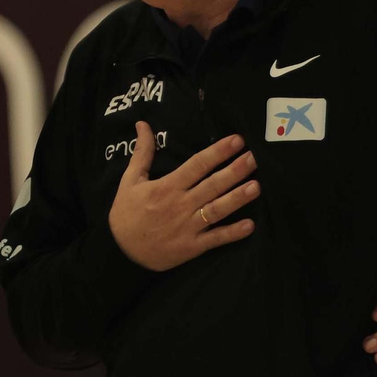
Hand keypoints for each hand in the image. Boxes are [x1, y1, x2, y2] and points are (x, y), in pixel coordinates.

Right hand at [108, 122, 259, 271]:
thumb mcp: (130, 180)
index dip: (218, 152)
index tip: (237, 140)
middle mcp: (180, 205)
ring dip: (237, 198)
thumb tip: (143, 123)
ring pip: (217, 210)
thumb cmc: (126, 213)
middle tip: (256, 158)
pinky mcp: (191, 247)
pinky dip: (232, 233)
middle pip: (212, 185)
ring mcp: (187, 227)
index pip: (197, 165)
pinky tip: (250, 225)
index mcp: (167, 187)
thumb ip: (142, 152)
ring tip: (256, 186)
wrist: (120, 252)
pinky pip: (215, 239)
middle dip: (235, 171)